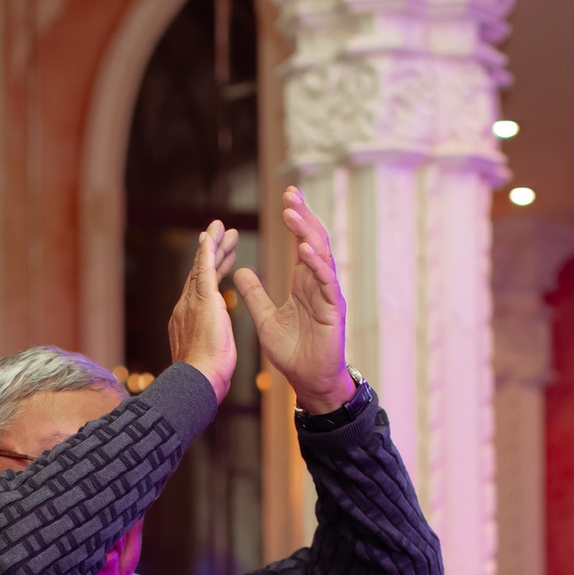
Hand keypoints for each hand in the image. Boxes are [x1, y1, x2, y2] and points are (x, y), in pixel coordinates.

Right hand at [167, 220, 240, 403]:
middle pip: (198, 273)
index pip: (200, 290)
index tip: (220, 257)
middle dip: (211, 253)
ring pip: (202, 268)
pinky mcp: (202, 301)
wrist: (196, 382)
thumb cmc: (206, 378)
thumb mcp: (209, 357)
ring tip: (223, 228)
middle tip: (221, 234)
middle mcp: (184, 308)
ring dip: (212, 246)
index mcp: (187, 321)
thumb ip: (210, 346)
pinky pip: (204, 271)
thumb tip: (214, 350)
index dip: (211, 271)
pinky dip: (207, 252)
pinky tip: (211, 236)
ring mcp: (190, 303)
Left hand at [233, 186, 351, 414]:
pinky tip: (306, 251)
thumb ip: (255, 294)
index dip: (294, 220)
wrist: (309, 382)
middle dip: (302, 216)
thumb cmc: (293, 353)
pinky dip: (317, 265)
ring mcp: (328, 295)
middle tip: (290, 193)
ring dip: (308, 233)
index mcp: (304, 282)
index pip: (300, 243)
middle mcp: (318, 284)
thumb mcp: (265, 319)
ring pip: (321, 256)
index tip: (285, 197)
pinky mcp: (333, 311)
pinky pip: (326, 283)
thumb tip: (240, 270)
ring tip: (293, 214)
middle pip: (313, 241)